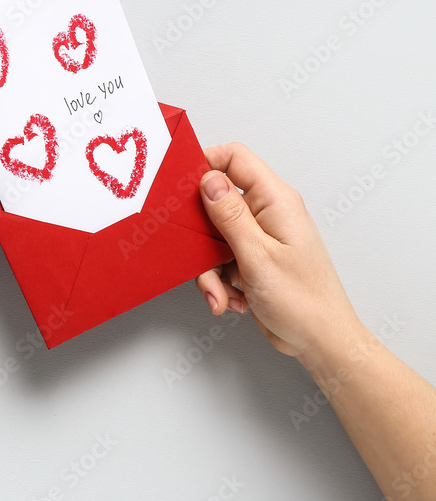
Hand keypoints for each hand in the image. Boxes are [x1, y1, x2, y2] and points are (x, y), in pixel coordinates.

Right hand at [194, 143, 361, 357]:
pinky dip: (219, 281)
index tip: (179, 186)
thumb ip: (230, 215)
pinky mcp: (252, 259)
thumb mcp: (257, 255)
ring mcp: (260, 237)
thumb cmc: (303, 301)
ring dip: (209, 268)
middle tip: (197, 256)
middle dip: (201, 235)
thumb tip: (208, 179)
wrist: (320, 341)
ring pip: (213, 237)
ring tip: (222, 293)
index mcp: (275, 201)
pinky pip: (220, 259)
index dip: (205, 164)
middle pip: (216, 202)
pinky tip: (232, 299)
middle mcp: (267, 214)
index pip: (235, 158)